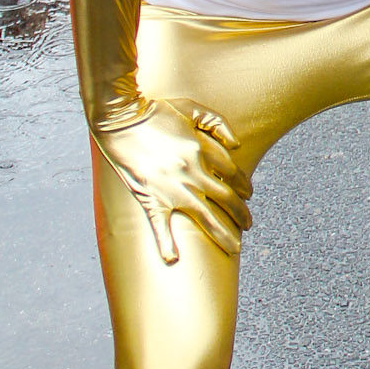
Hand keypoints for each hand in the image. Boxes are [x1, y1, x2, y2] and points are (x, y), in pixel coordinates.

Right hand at [92, 97, 251, 265]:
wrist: (121, 120)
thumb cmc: (156, 112)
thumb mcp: (192, 108)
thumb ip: (218, 123)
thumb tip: (237, 146)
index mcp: (202, 152)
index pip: (233, 174)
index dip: (244, 186)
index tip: (248, 195)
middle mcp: (192, 173)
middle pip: (226, 199)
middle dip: (241, 214)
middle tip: (248, 225)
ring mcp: (172, 188)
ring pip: (205, 216)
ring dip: (222, 234)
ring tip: (234, 248)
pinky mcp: (151, 198)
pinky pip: (160, 225)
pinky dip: (165, 243)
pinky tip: (172, 259)